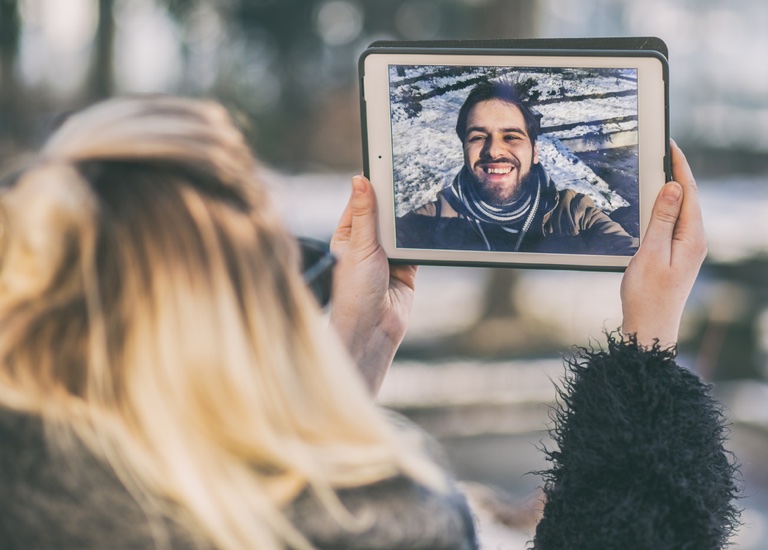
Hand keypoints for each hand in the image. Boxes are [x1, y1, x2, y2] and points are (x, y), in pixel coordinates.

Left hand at [329, 175, 417, 394]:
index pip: (361, 202)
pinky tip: (433, 221)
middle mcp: (367, 244)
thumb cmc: (355, 292)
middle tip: (411, 175)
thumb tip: (360, 179)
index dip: (373, 183)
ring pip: (403, 228)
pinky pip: (418, 245)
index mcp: (347, 236)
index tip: (386, 161)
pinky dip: (424, 236)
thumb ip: (365, 213)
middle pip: (385, 213)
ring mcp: (388, 256)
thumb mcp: (360, 246)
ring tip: (425, 193)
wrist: (374, 329)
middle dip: (396, 199)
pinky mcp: (407, 268)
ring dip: (411, 218)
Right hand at [620, 140, 706, 347]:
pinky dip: (667, 206)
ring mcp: (688, 248)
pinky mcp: (679, 255)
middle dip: (678, 172)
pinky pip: (676, 222)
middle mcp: (695, 241)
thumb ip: (662, 218)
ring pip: (682, 209)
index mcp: (691, 237)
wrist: (650, 326)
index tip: (670, 145)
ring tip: (661, 168)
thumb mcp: (650, 252)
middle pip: (689, 198)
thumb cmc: (647, 294)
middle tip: (665, 150)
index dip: (679, 167)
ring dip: (672, 189)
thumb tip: (673, 187)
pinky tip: (658, 202)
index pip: (688, 192)